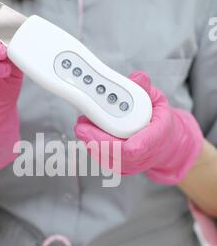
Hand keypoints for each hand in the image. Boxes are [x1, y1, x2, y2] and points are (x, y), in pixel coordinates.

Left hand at [74, 71, 203, 184]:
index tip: (111, 135)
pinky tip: (87, 132)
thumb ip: (145, 89)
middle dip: (97, 138)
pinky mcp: (119, 167)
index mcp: (158, 135)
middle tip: (81, 124)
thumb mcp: (157, 100)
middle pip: (118, 152)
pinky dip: (92, 146)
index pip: (142, 145)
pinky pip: (103, 160)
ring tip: (82, 124)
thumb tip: (137, 78)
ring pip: (107, 158)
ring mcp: (131, 164)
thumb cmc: (159, 122)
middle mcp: (145, 154)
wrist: (164, 145)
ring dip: (91, 141)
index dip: (126, 144)